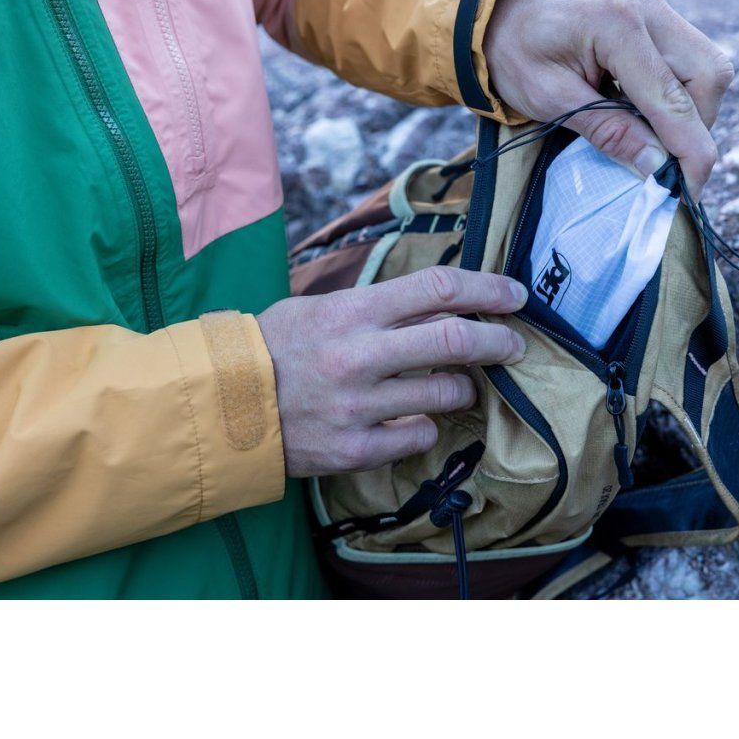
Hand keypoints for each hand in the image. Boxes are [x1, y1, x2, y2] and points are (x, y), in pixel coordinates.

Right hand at [256, 267, 527, 476]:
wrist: (222, 406)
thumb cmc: (277, 347)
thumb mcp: (322, 308)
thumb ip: (379, 305)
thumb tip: (442, 299)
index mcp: (352, 311)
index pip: (438, 289)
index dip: (488, 289)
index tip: (515, 296)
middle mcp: (359, 355)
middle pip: (455, 341)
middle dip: (499, 342)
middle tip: (516, 345)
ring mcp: (358, 406)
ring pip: (446, 393)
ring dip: (463, 387)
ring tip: (456, 384)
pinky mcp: (354, 449)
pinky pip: (420, 436)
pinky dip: (427, 426)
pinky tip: (413, 419)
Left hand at [483, 0, 733, 197]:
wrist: (500, 10)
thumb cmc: (515, 54)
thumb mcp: (551, 101)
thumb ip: (609, 131)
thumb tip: (659, 170)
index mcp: (616, 23)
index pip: (672, 97)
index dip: (689, 150)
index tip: (688, 191)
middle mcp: (647, 6)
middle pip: (708, 76)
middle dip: (694, 127)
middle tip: (661, 161)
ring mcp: (656, 6)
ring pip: (709, 69)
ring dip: (690, 112)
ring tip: (645, 132)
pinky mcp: (657, 14)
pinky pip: (690, 62)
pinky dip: (677, 96)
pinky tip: (641, 109)